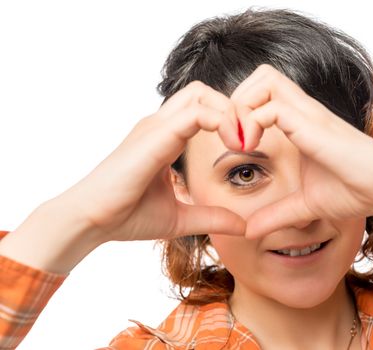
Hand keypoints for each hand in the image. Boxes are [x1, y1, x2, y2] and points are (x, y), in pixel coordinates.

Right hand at [56, 81, 245, 241]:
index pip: (204, 108)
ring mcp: (156, 127)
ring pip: (201, 94)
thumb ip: (212, 217)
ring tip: (244, 142)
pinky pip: (194, 114)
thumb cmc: (127, 216)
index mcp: (166, 137)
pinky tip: (234, 145)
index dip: (231, 120)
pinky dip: (220, 120)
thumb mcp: (181, 218)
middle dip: (234, 108)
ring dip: (230, 111)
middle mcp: (161, 125)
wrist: (91, 222)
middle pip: (204, 92)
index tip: (249, 147)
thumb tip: (244, 226)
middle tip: (250, 139)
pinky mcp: (154, 136)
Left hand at [231, 64, 372, 237]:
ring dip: (242, 107)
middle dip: (237, 100)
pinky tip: (250, 149)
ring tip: (240, 142)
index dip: (239, 112)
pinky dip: (252, 123)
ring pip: (264, 81)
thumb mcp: (304, 205)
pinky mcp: (314, 126)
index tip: (233, 146)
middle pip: (261, 76)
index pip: (261, 92)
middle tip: (232, 137)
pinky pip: (272, 108)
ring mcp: (309, 115)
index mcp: (299, 122)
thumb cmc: (354, 191)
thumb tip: (250, 231)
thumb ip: (276, 215)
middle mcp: (303, 111)